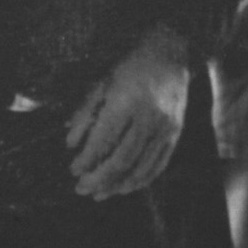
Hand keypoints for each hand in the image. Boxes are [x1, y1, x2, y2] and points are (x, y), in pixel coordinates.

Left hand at [66, 26, 189, 199]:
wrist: (170, 53)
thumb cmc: (131, 67)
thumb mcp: (102, 83)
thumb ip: (85, 113)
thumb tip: (71, 145)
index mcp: (126, 101)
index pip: (102, 141)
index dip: (86, 160)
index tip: (73, 170)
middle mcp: (148, 116)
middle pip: (121, 160)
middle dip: (98, 179)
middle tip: (81, 189)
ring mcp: (165, 127)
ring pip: (140, 167)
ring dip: (117, 185)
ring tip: (100, 194)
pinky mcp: (176, 133)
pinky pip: (158, 165)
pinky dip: (141, 180)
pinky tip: (125, 187)